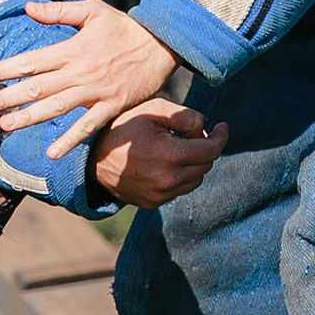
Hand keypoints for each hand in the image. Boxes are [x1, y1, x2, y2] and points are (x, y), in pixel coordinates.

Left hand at [0, 0, 180, 159]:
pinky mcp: (111, 106)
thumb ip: (59, 12)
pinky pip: (88, 126)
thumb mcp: (92, 10)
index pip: (30, 62)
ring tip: (4, 127)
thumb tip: (28, 9)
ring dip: (29, 118)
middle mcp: (78, 72)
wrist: (163, 44)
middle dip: (5, 98)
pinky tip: (52, 153)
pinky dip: (70, 139)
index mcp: (70, 49)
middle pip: (36, 88)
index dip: (3, 69)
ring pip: (56, 108)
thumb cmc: (125, 26)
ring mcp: (95, 92)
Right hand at [90, 100, 226, 208]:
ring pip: (195, 179)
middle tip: (189, 133)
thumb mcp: (153, 111)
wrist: (92, 158)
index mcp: (170, 155)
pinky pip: (180, 189)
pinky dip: (180, 175)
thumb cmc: (123, 128)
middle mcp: (168, 180)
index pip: (211, 150)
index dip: (221, 136)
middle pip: (206, 165)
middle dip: (204, 147)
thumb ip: (185, 116)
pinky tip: (165, 162)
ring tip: (175, 147)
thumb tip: (205, 127)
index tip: (222, 126)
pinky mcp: (154, 203)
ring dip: (194, 163)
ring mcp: (160, 195)